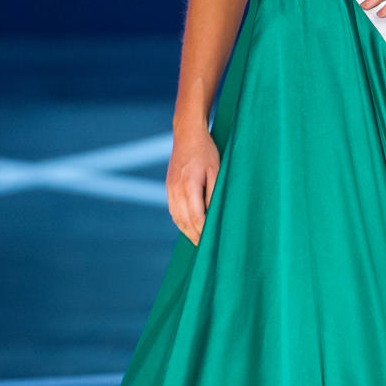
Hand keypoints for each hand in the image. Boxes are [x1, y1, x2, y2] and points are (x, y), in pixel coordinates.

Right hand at [166, 126, 220, 246]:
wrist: (187, 135)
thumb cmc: (207, 152)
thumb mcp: (216, 171)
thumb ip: (213, 194)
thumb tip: (213, 215)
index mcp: (189, 186)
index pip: (196, 217)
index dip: (204, 233)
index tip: (212, 244)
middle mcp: (176, 190)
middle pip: (185, 221)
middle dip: (196, 237)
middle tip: (207, 250)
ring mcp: (170, 189)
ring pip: (177, 218)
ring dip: (187, 232)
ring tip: (199, 243)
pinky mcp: (169, 188)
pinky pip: (173, 211)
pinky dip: (181, 222)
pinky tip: (189, 228)